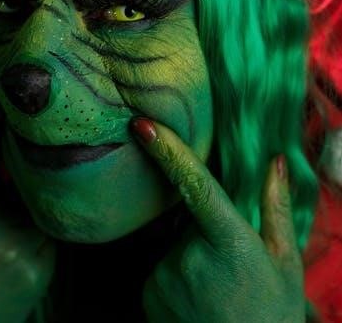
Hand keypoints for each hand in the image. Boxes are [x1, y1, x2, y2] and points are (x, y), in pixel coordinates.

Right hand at [0, 98, 55, 322]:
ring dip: (41, 198)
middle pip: (25, 176)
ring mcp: (20, 251)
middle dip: (29, 164)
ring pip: (44, 203)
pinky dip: (48, 222)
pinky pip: (54, 229)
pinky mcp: (41, 270)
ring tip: (18, 212)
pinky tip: (28, 233)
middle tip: (31, 146)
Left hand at [131, 118, 304, 322]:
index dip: (168, 150)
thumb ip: (275, 207)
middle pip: (188, 216)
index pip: (195, 184)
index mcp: (230, 241)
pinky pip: (162, 264)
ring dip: (192, 250)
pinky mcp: (148, 292)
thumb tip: (274, 160)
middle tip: (229, 261)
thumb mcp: (285, 262)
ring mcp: (165, 276)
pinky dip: (178, 271)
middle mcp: (189, 256)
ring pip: (175, 241)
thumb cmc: (272, 314)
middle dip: (205, 226)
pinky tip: (199, 296)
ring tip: (217, 285)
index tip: (142, 124)